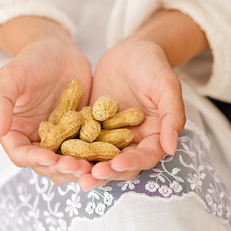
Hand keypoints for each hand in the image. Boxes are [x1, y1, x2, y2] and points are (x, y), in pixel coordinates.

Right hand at [0, 17, 92, 183]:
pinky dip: (94, 154)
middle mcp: (37, 139)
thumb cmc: (32, 60)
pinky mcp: (80, 132)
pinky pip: (86, 147)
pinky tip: (106, 155)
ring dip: (78, 168)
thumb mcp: (11, 76)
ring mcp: (60, 138)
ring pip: (67, 161)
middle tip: (77, 167)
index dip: (34, 160)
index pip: (21, 153)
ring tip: (91, 166)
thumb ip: (1, 101)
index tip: (50, 158)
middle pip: (46, 164)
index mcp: (16, 130)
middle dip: (60, 168)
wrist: (59, 51)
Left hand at [79, 39, 185, 189]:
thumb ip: (172, 115)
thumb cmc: (153, 66)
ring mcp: (111, 134)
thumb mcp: (166, 86)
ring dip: (86, 167)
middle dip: (105, 172)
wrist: (131, 51)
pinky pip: (82, 139)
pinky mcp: (93, 126)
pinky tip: (58, 151)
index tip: (116, 164)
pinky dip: (72, 147)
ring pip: (99, 157)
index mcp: (154, 136)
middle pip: (120, 164)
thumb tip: (171, 148)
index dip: (132, 163)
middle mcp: (132, 140)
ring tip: (70, 171)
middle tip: (88, 179)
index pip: (145, 157)